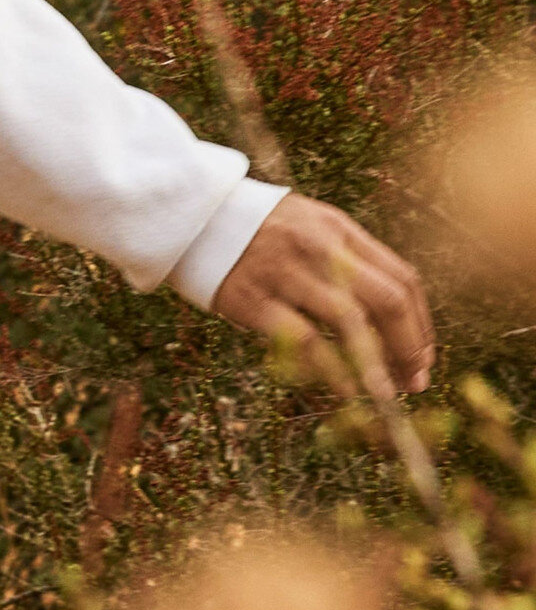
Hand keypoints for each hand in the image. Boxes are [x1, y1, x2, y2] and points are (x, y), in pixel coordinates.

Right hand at [212, 192, 434, 396]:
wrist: (187, 213)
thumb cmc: (255, 227)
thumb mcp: (306, 225)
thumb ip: (345, 258)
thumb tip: (392, 320)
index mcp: (336, 227)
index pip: (402, 278)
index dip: (422, 326)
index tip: (423, 358)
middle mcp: (316, 246)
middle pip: (387, 300)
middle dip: (410, 349)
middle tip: (415, 382)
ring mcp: (284, 271)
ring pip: (351, 322)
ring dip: (379, 366)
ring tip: (388, 395)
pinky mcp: (252, 298)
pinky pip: (305, 341)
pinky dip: (333, 373)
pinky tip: (346, 393)